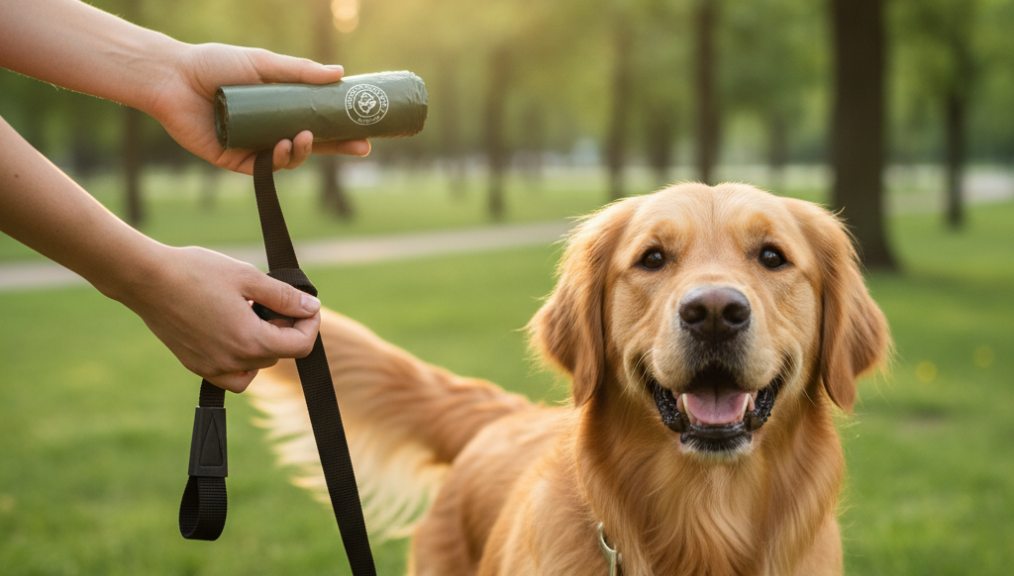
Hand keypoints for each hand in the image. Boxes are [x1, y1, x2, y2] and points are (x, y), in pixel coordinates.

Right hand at [118, 245, 322, 391]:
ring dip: (264, 343)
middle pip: (279, 354)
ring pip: (256, 366)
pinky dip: (242, 361)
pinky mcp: (195, 366)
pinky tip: (235, 332)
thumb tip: (312, 307)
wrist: (145, 279)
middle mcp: (232, 362)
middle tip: (275, 300)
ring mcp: (212, 367)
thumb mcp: (248, 277)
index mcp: (250, 341)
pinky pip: (231, 375)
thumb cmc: (196, 272)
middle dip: (285, 328)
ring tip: (252, 312)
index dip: (310, 324)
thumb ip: (284, 297)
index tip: (306, 305)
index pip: (300, 346)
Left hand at [147, 43, 370, 174]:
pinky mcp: (236, 160)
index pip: (320, 122)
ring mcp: (255, 147)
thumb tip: (340, 74)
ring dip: (305, 151)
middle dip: (339, 147)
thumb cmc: (215, 64)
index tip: (366, 131)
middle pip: (314, 144)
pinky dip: (279, 159)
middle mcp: (271, 130)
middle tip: (360, 146)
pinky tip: (283, 146)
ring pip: (292, 158)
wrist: (173, 77)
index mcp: (280, 108)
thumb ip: (300, 72)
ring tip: (305, 136)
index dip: (343, 129)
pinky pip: (265, 167)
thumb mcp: (264, 64)